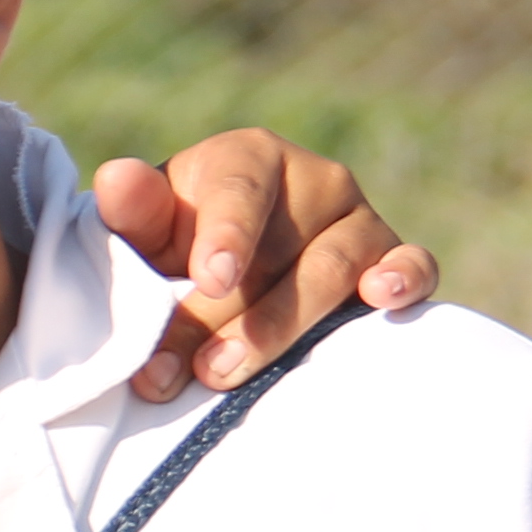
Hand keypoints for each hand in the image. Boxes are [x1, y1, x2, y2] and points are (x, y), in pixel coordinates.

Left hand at [92, 130, 439, 402]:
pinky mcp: (390, 260)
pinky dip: (404, 279)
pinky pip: (414, 266)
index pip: (239, 187)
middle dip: (221, 317)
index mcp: (246, 158)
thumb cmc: (169, 248)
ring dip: (279, 326)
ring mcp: (358, 221)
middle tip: (178, 370)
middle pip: (279, 248)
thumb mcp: (141, 232)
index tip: (209, 278)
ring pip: (331, 270)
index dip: (226, 233)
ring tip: (222, 373)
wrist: (212, 276)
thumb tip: (117, 178)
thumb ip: (132, 211)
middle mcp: (312, 180)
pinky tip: (380, 298)